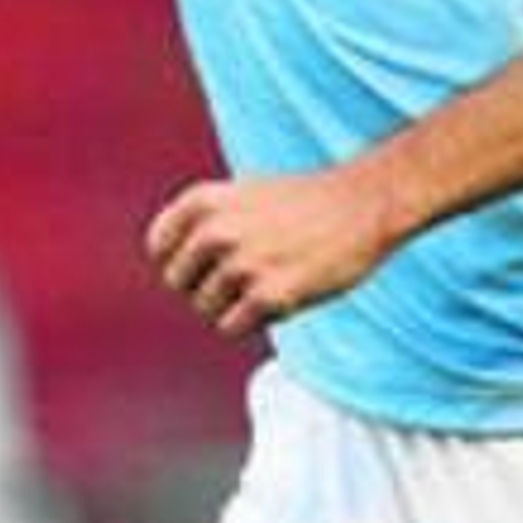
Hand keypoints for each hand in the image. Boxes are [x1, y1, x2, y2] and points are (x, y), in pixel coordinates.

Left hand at [146, 165, 396, 338]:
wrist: (363, 204)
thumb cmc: (303, 203)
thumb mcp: (242, 194)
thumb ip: (203, 223)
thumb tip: (172, 271)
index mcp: (203, 200)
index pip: (159, 248)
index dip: (184, 261)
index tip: (211, 260)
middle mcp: (215, 230)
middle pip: (179, 284)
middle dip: (207, 286)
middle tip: (247, 273)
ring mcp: (242, 264)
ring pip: (205, 310)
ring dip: (234, 305)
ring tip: (269, 279)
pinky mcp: (269, 296)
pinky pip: (231, 327)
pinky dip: (253, 320)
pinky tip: (282, 294)